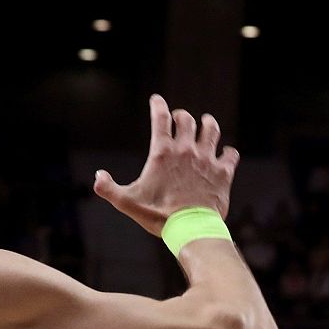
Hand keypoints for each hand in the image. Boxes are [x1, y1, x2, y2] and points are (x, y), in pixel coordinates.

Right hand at [93, 94, 239, 235]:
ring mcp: (207, 160)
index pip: (160, 118)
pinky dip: (229, 153)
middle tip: (180, 118)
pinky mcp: (223, 173)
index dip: (157, 105)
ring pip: (211, 130)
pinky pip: (230, 155)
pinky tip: (227, 154)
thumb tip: (97, 177)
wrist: (190, 229)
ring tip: (207, 123)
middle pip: (186, 119)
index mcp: (163, 152)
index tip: (156, 100)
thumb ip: (108, 189)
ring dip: (209, 124)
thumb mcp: (127, 202)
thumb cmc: (158, 215)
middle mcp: (186, 150)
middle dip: (182, 116)